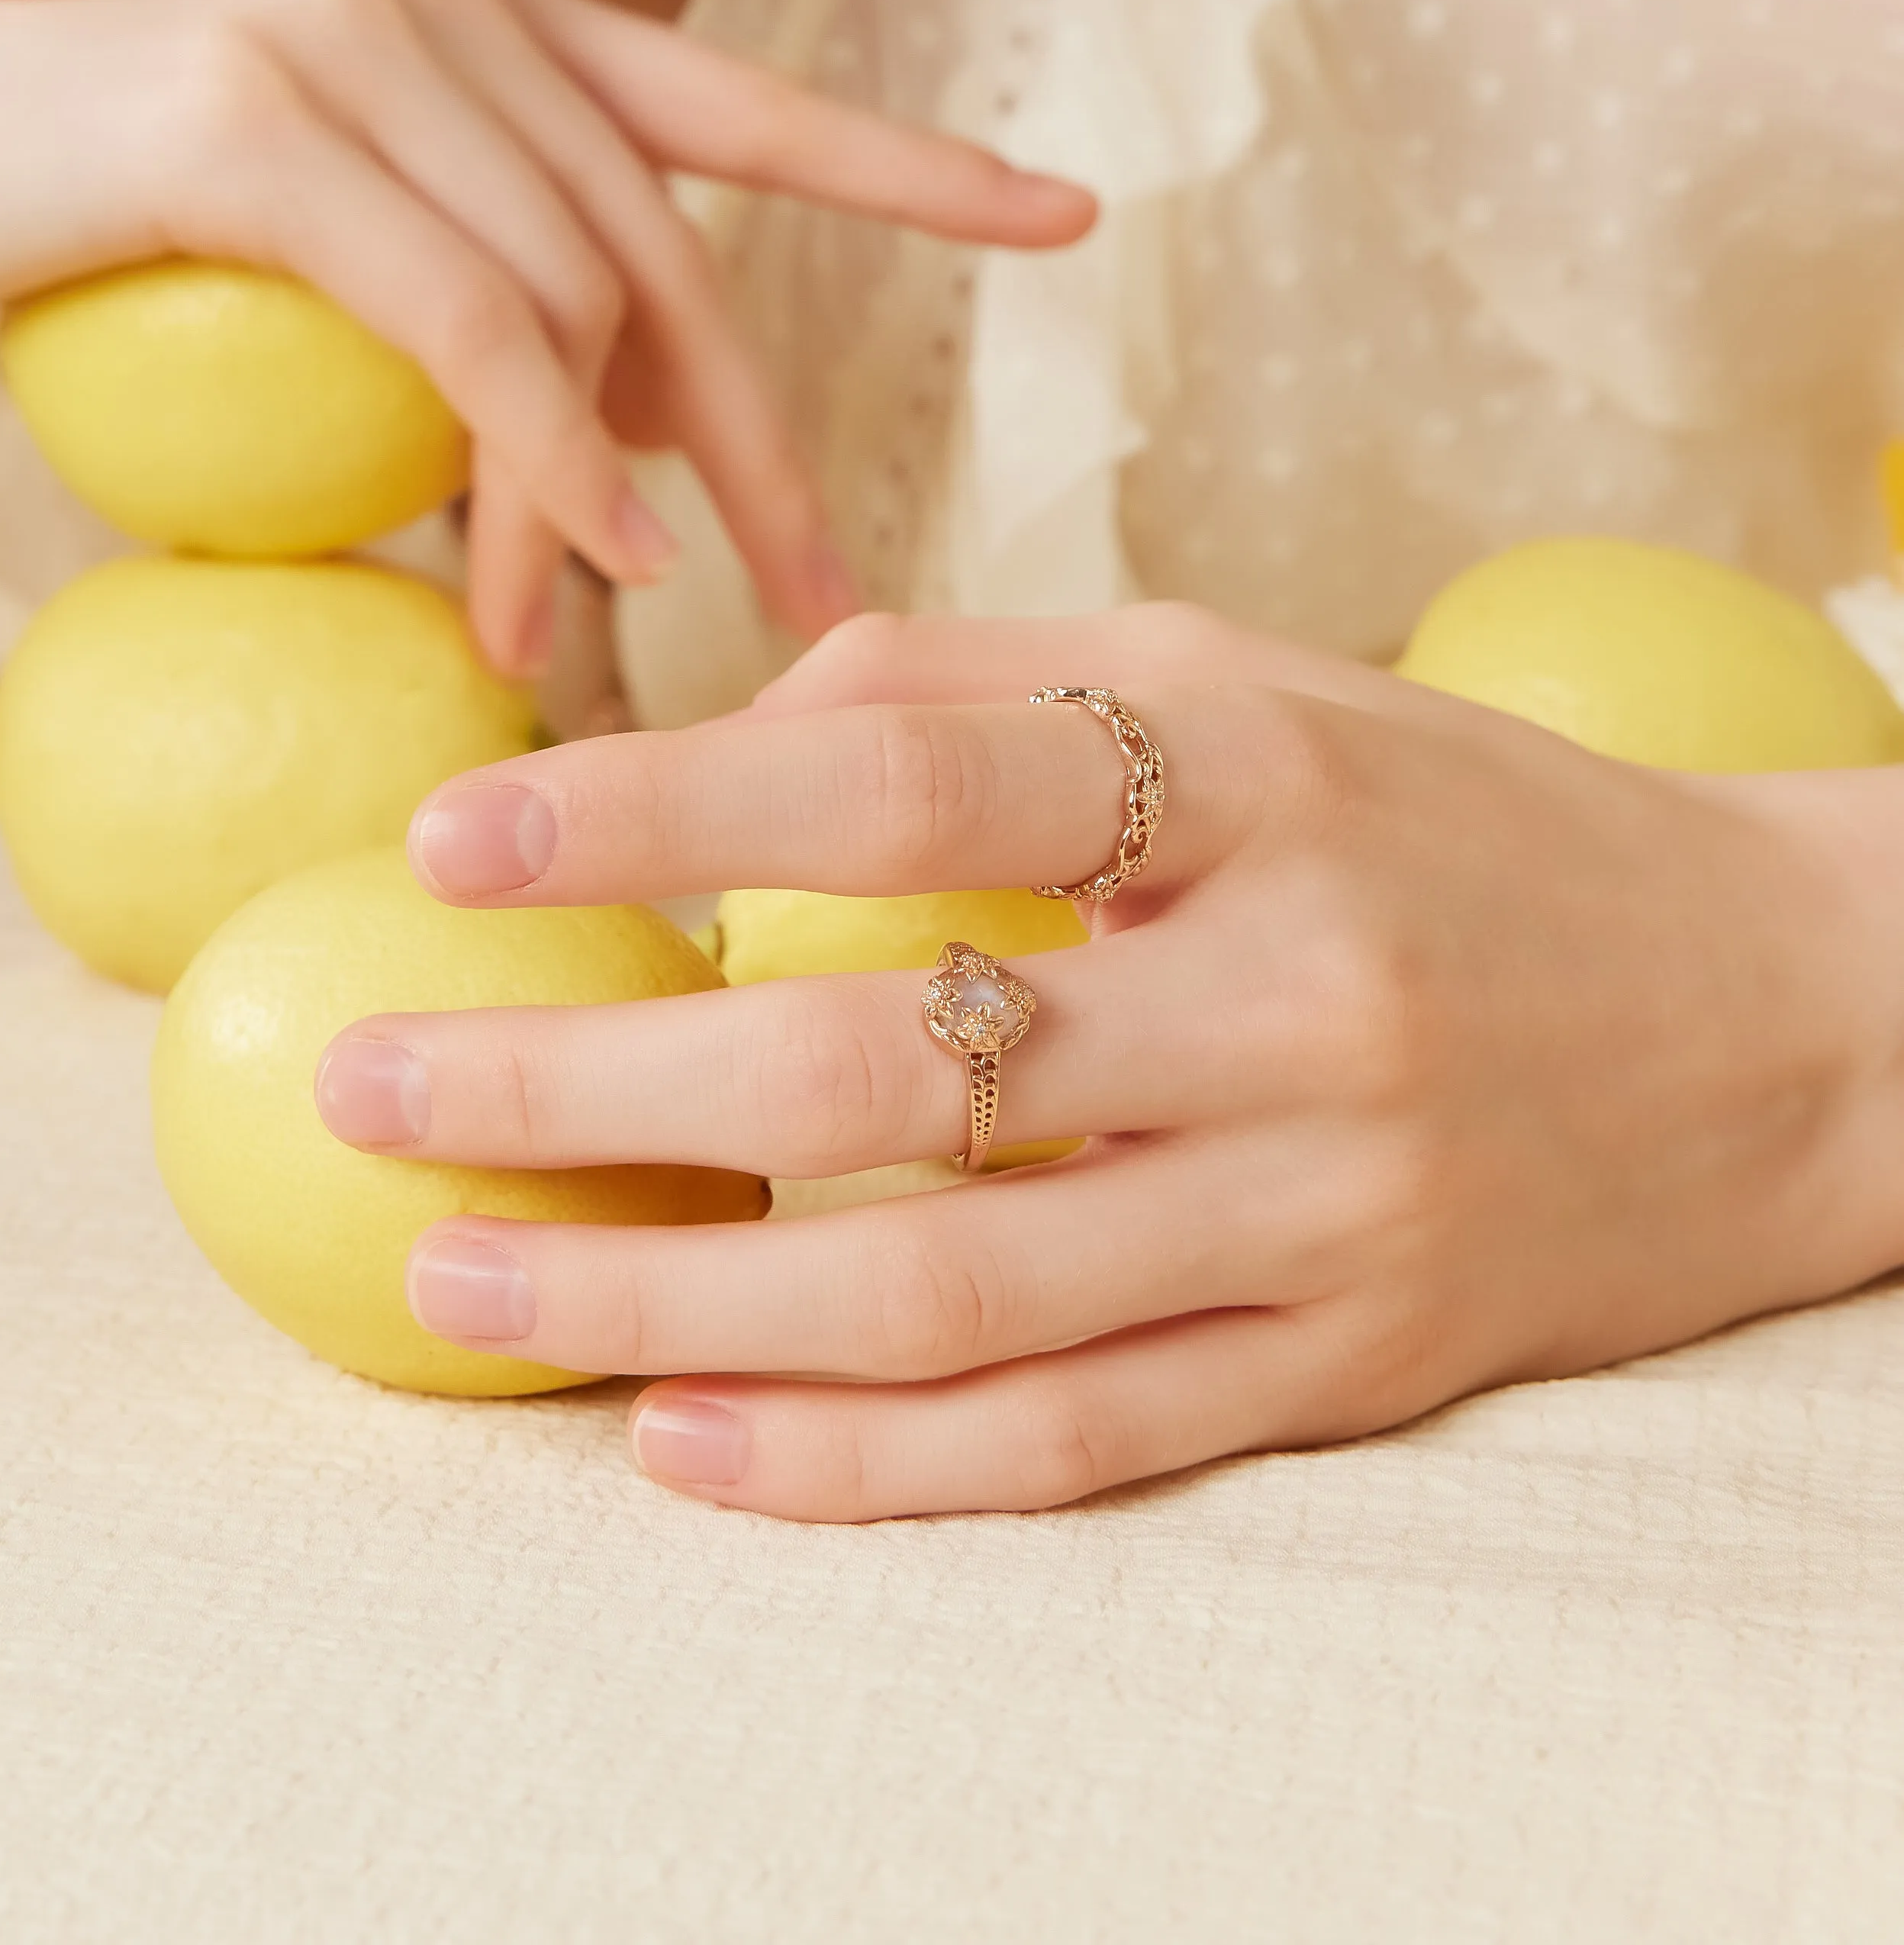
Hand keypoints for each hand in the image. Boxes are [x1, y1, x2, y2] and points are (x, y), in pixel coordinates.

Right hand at [0, 0, 1089, 666]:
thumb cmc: (38, 205)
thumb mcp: (282, 227)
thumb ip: (435, 273)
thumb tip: (576, 457)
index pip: (721, 93)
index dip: (900, 160)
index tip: (1060, 216)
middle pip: (664, 241)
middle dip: (757, 435)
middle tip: (830, 603)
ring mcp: (353, 27)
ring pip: (564, 298)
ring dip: (599, 497)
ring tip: (597, 649)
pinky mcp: (261, 117)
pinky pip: (460, 317)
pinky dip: (534, 451)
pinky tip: (576, 560)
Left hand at [318, 606, 1903, 1515]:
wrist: (1770, 1013)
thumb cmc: (1445, 816)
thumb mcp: (1247, 683)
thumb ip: (993, 677)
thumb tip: (736, 711)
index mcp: (1250, 767)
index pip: (907, 766)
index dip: (661, 800)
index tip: (452, 838)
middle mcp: (1291, 986)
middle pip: (886, 1055)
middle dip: (596, 1082)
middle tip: (375, 1084)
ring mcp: (1328, 1200)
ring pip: (949, 1287)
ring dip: (674, 1295)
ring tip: (466, 1279)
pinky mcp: (1350, 1364)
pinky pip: (1073, 1441)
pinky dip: (862, 1462)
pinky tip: (677, 1443)